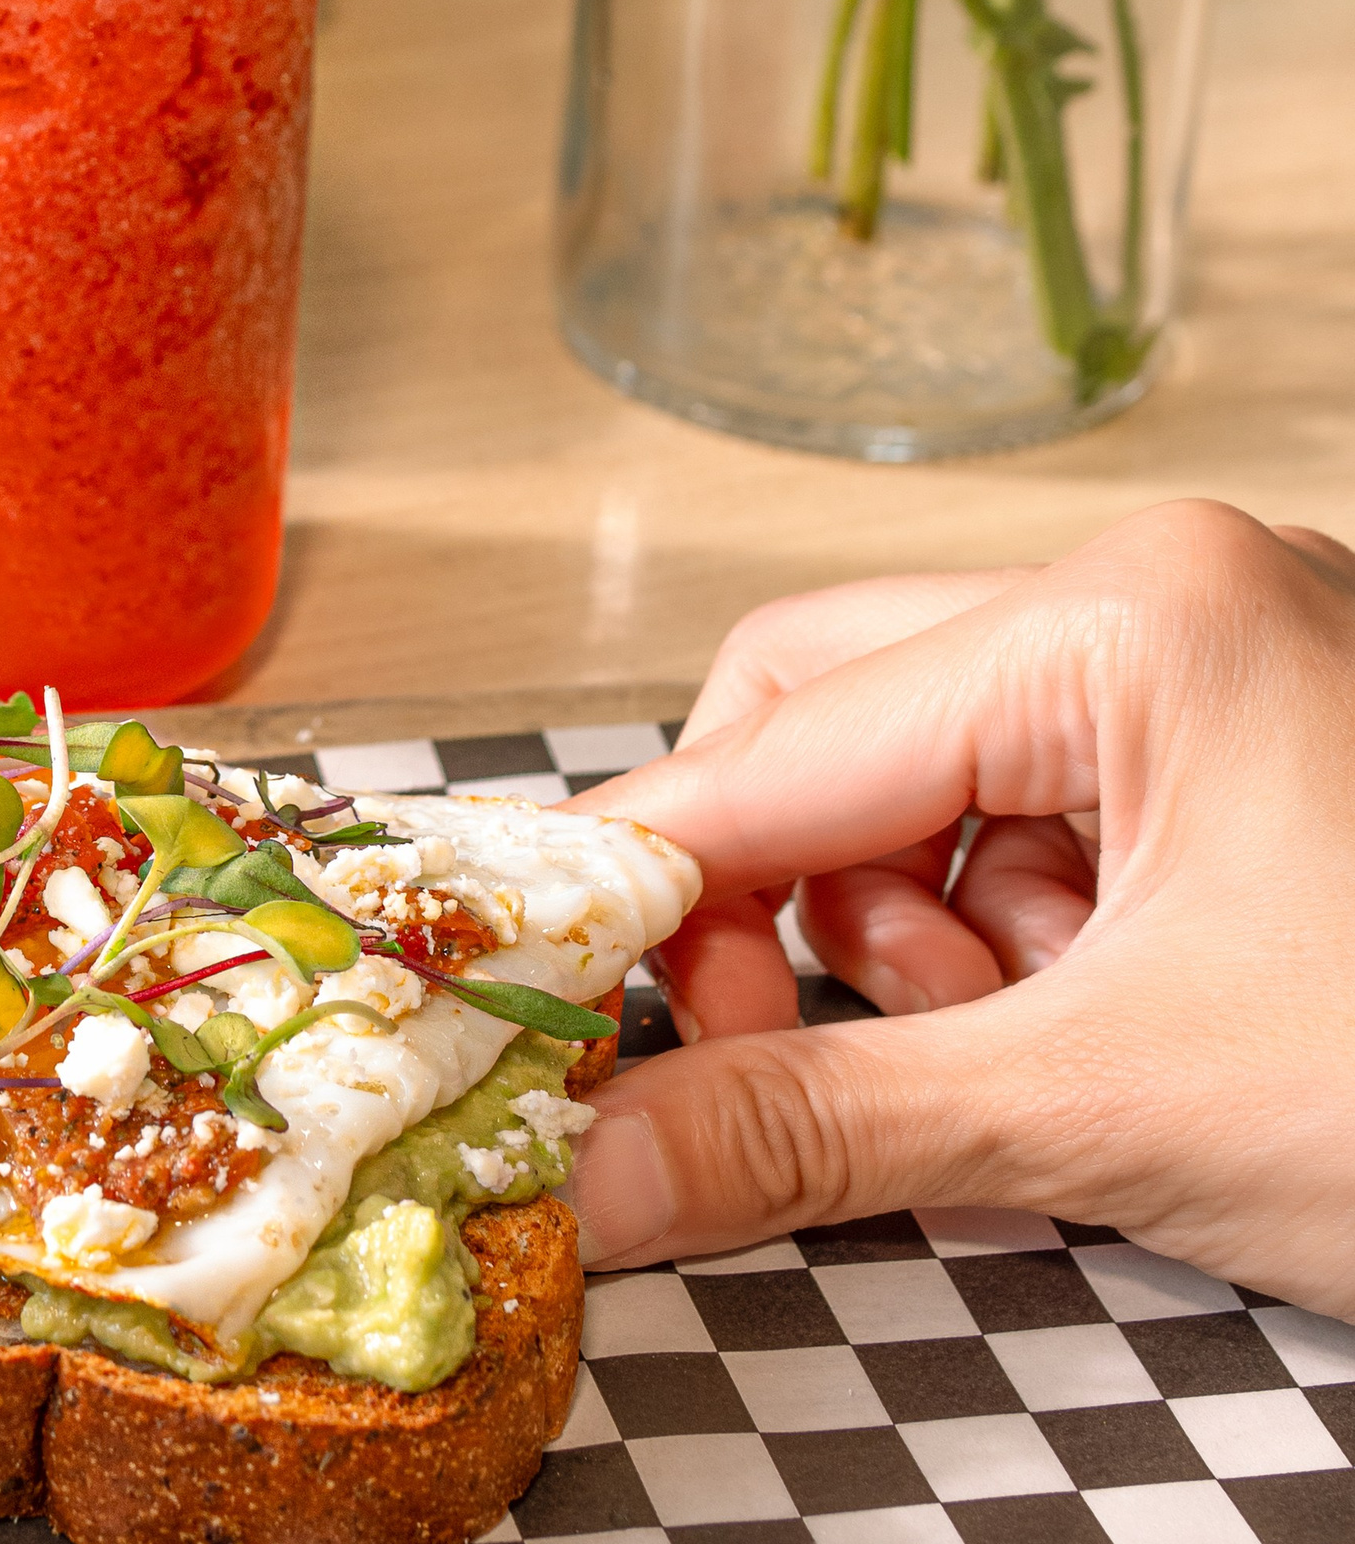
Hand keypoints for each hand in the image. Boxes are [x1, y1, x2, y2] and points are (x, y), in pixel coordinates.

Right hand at [563, 500, 1354, 1317]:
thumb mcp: (1122, 1114)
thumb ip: (824, 1131)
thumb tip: (596, 1174)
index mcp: (1135, 615)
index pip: (787, 737)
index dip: (647, 880)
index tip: (533, 985)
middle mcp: (1161, 594)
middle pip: (833, 712)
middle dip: (785, 901)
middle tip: (781, 1049)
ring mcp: (1206, 663)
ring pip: (917, 768)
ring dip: (897, 931)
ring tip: (997, 1050)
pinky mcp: (1234, 746)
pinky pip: (1019, 812)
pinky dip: (992, 934)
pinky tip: (1068, 1023)